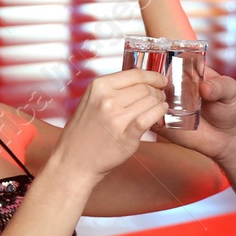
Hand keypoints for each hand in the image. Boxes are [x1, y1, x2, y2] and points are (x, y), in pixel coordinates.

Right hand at [49, 69, 167, 182]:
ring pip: (151, 101)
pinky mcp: (126, 135)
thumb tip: (141, 78)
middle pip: (145, 88)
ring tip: (159, 106)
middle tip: (160, 96)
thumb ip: (113, 89)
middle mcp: (107, 99)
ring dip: (159, 103)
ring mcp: (117, 118)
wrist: (74, 161)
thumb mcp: (91, 100)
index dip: (153, 76)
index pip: (135, 74)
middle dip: (157, 91)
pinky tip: (161, 112)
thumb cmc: (84, 131)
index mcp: (98, 87)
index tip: (161, 80)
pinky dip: (159, 112)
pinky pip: (150, 117)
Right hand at [148, 64, 235, 161]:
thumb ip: (220, 86)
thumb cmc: (231, 106)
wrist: (229, 136)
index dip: (155, 59)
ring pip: (144, 99)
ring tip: (154, 105)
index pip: (165, 61)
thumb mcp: (230, 91)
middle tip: (153, 88)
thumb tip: (205, 87)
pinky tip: (150, 120)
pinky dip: (144, 120)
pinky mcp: (162, 124)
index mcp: (185, 72)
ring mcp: (164, 105)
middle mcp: (171, 87)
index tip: (153, 64)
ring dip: (142, 100)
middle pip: (150, 80)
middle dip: (145, 81)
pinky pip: (147, 120)